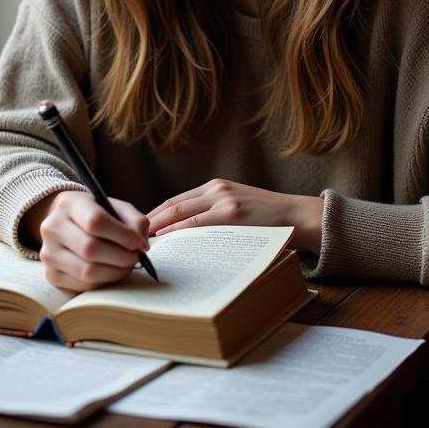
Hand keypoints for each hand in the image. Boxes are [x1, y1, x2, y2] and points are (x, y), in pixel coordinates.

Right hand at [28, 190, 149, 291]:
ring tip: (125, 265)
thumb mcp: (114, 207)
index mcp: (68, 204)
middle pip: (91, 249)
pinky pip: (83, 286)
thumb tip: (142, 245)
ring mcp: (48, 253)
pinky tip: (110, 272)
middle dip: (121, 257)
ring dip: (115, 272)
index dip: (122, 235)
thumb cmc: (95, 214)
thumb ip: (134, 220)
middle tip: (135, 257)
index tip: (138, 242)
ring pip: (87, 272)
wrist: (65, 224)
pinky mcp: (50, 275)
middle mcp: (52, 227)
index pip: (95, 221)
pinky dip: (103, 282)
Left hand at [147, 179, 323, 253]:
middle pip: (173, 205)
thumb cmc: (266, 217)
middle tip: (133, 236)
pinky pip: (197, 223)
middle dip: (151, 220)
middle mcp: (215, 189)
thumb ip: (213, 212)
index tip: (140, 227)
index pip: (176, 200)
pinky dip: (178, 231)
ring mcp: (223, 200)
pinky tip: (167, 240)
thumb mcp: (236, 206)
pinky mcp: (231, 212)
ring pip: (180, 212)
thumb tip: (184, 232)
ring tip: (144, 241)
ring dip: (160, 227)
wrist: (295, 214)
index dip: (155, 213)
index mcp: (214, 187)